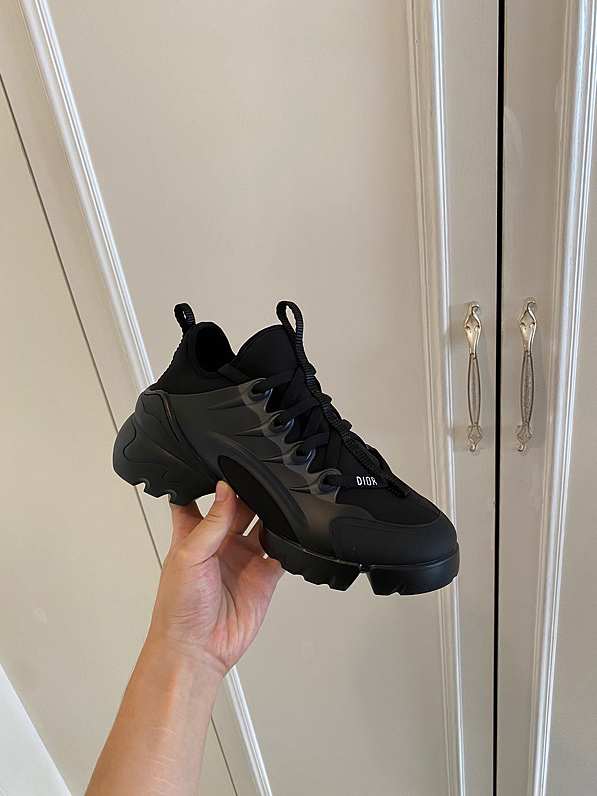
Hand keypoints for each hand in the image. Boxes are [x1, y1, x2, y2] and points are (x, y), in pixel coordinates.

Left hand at [148, 481, 282, 676]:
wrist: (197, 650)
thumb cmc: (178, 609)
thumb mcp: (189, 556)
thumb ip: (211, 522)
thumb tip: (226, 490)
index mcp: (193, 533)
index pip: (199, 498)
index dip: (209, 482)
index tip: (222, 465)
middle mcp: (219, 544)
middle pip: (238, 507)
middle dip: (248, 493)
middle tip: (259, 481)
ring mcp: (243, 559)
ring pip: (262, 526)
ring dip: (271, 514)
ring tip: (278, 501)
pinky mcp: (263, 577)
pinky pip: (281, 554)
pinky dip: (288, 543)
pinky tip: (290, 533)